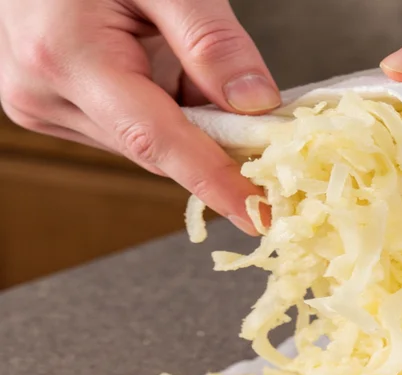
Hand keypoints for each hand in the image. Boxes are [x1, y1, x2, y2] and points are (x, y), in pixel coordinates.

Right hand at [0, 0, 280, 233]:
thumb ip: (210, 39)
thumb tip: (257, 104)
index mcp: (66, 55)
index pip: (156, 140)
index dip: (213, 181)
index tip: (258, 214)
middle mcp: (45, 93)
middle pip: (154, 149)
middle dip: (214, 146)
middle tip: (264, 130)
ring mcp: (43, 105)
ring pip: (144, 144)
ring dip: (189, 124)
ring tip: (194, 69)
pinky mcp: (53, 108)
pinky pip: (129, 130)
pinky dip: (167, 113)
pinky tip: (169, 74)